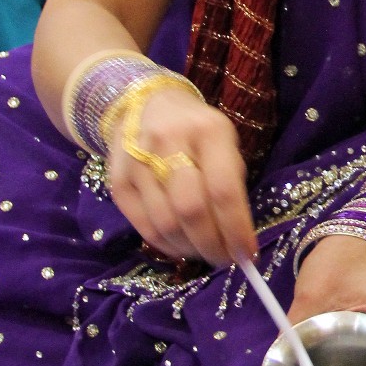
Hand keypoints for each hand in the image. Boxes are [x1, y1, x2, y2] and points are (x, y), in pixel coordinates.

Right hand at [108, 85, 256, 267]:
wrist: (145, 104)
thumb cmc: (196, 130)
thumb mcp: (224, 140)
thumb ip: (231, 181)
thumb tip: (240, 237)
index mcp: (207, 131)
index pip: (223, 189)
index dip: (236, 229)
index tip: (248, 254)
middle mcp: (169, 143)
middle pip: (190, 210)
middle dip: (212, 245)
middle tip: (226, 261)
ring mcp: (137, 162)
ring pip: (165, 224)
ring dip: (191, 249)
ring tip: (206, 252)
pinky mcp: (117, 182)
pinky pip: (144, 227)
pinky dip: (168, 246)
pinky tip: (183, 247)